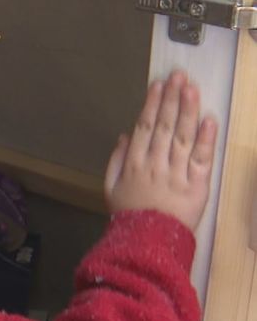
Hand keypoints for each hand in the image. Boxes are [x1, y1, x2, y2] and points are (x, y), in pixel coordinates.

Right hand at [105, 70, 216, 229]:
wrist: (148, 244)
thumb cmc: (128, 215)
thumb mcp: (110, 187)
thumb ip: (116, 159)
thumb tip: (126, 135)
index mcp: (135, 163)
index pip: (145, 127)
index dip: (153, 104)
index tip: (158, 85)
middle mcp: (157, 163)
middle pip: (166, 126)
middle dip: (172, 99)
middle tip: (179, 76)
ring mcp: (178, 174)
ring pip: (184, 137)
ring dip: (189, 110)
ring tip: (192, 89)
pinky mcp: (197, 186)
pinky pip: (202, 159)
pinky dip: (206, 139)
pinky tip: (209, 120)